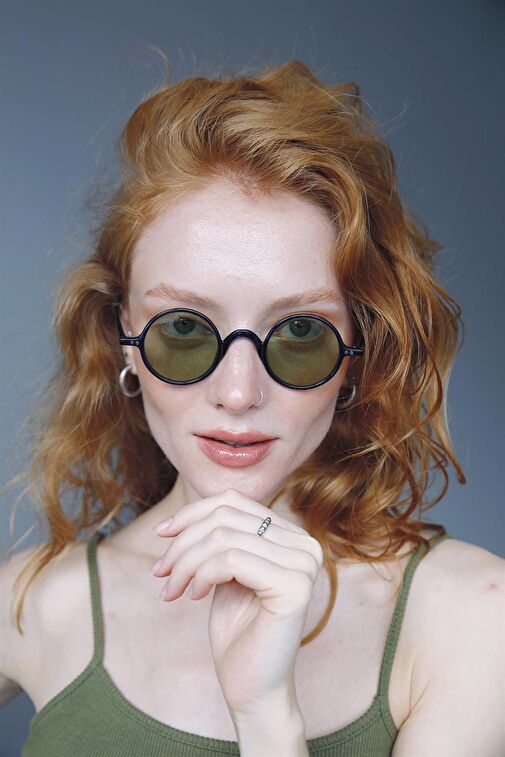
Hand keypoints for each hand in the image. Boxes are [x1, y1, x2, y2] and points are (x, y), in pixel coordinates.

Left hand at [150, 488, 322, 717]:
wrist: (251, 687)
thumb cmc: (237, 631)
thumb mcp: (225, 571)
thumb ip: (221, 537)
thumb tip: (185, 513)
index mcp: (293, 536)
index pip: (235, 502)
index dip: (192, 513)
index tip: (161, 535)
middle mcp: (306, 545)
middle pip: (226, 516)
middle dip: (183, 542)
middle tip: (161, 573)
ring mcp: (304, 564)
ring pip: (224, 537)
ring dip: (186, 563)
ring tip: (173, 590)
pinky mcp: (294, 586)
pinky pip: (231, 560)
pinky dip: (201, 575)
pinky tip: (194, 597)